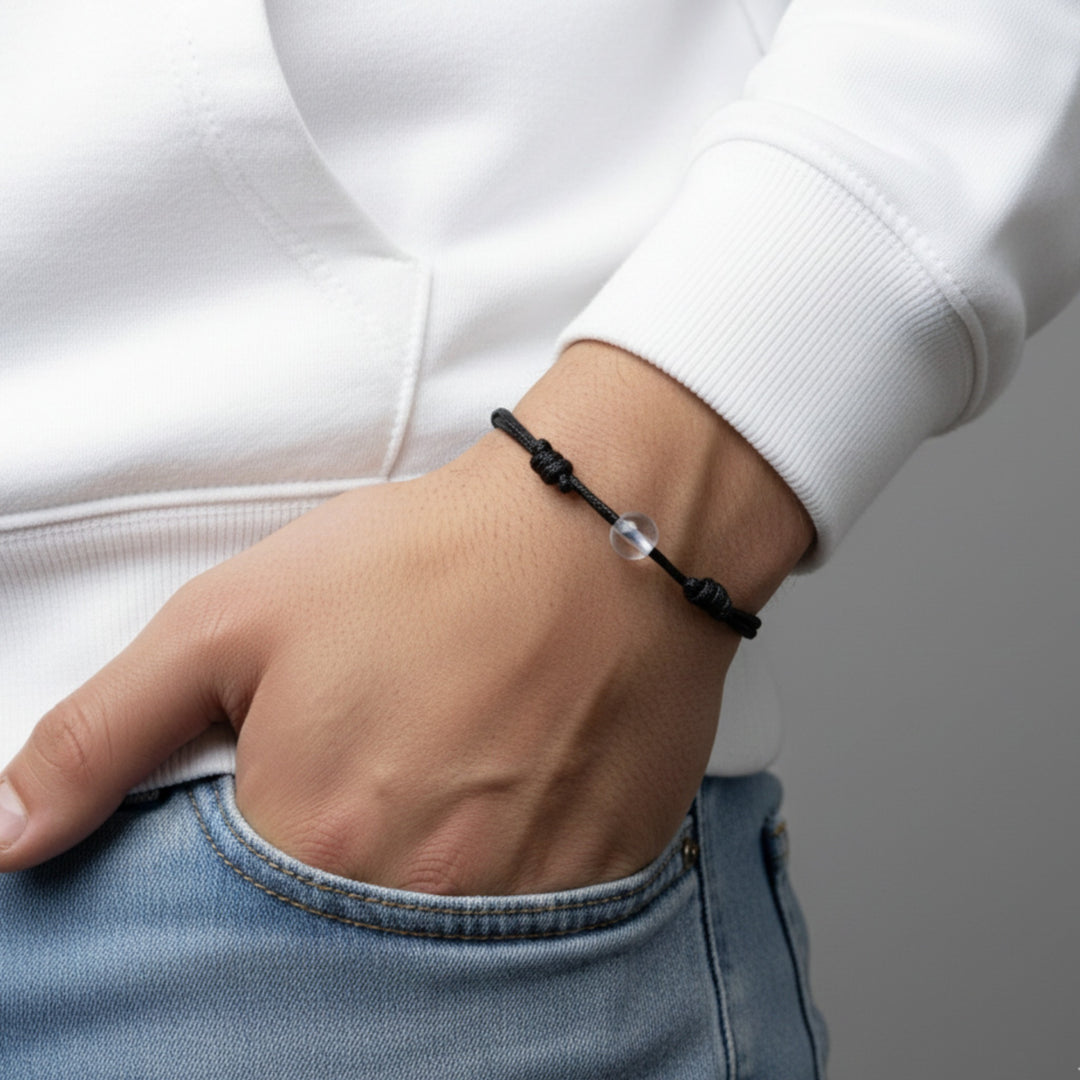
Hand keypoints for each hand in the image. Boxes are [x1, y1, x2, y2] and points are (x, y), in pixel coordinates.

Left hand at [0, 344, 811, 890]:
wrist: (601, 535)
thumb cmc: (428, 562)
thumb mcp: (234, 619)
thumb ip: (103, 734)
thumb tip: (8, 836)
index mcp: (314, 841)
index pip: (225, 932)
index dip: (251, 854)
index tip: (293, 795)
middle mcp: (423, 897)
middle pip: (337, 940)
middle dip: (340, 864)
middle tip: (383, 770)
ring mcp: (525, 903)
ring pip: (437, 944)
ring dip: (424, 874)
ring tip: (448, 773)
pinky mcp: (600, 881)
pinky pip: (530, 927)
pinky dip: (502, 876)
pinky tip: (508, 795)